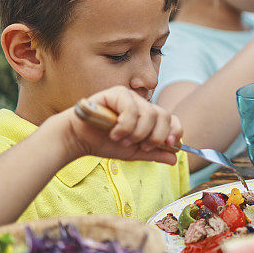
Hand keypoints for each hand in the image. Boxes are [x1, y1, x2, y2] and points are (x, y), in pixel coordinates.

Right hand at [52, 86, 182, 164]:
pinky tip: (114, 133)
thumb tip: (175, 159)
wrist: (78, 139)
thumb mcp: (133, 152)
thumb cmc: (104, 143)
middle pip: (164, 115)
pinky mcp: (117, 93)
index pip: (171, 118)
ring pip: (149, 114)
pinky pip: (132, 109)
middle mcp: (142, 104)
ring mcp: (130, 97)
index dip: (175, 130)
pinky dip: (125, 126)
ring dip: (137, 133)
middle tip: (141, 146)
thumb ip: (154, 154)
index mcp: (148, 116)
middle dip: (155, 136)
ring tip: (122, 140)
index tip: (170, 144)